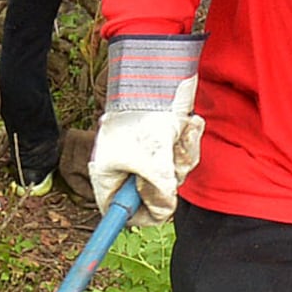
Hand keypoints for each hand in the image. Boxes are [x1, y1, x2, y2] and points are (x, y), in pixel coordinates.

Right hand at [85, 40, 203, 220]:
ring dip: (180, 158)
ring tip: (179, 136)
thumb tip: (164, 210)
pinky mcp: (158, 138)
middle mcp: (122, 164)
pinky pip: (175, 154)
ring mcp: (141, 151)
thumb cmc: (145, 120)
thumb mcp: (154, 165)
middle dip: (169, 180)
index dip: (141, 214)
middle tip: (173, 163)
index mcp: (107, 173)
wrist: (155, 76)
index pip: (118, 210)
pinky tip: (184, 127)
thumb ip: (159, 194)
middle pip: (149, 194)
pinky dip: (183, 142)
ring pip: (167, 173)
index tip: (160, 210)